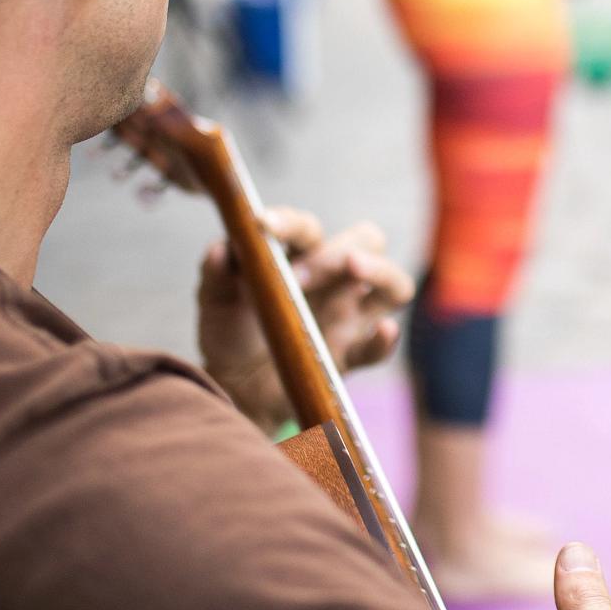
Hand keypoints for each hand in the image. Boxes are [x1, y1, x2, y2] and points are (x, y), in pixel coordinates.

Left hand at [197, 209, 412, 429]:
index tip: (263, 226)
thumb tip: (222, 249)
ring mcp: (348, 317)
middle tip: (299, 277)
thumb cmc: (230, 331)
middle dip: (337, 251)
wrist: (235, 386)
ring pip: (395, 285)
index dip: (290, 223)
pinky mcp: (349, 356)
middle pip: (368, 241)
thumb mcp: (215, 300)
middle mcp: (334, 280)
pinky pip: (377, 348)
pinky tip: (382, 330)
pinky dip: (384, 340)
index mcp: (301, 256)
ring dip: (381, 271)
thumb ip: (216, 273)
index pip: (308, 228)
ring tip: (355, 269)